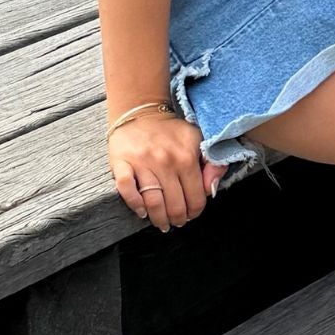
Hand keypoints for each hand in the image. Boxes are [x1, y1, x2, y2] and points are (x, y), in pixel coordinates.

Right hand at [107, 109, 226, 231]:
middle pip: (175, 204)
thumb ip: (212, 163)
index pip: (196, 197)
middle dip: (178, 219)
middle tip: (177, 222)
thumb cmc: (170, 131)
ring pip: (153, 202)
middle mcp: (165, 161)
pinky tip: (142, 211)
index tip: (192, 214)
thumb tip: (211, 189)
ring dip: (159, 219)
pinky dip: (134, 204)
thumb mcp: (198, 140)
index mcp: (186, 157)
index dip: (195, 211)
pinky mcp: (121, 163)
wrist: (140, 112)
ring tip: (162, 223)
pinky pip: (126, 189)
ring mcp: (142, 163)